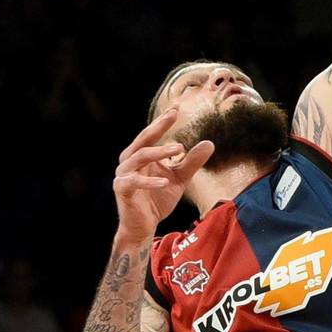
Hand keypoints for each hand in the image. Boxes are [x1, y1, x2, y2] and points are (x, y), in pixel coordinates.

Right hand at [113, 107, 214, 238]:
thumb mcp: (180, 178)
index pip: (151, 133)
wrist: (144, 225)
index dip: (163, 120)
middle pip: (143, 139)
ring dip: (159, 152)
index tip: (177, 106)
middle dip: (158, 126)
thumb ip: (191, 162)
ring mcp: (124, 174)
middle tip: (173, 115)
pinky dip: (149, 181)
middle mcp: (130, 161)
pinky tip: (165, 182)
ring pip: (139, 156)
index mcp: (141, 155)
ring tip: (179, 149)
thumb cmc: (158, 199)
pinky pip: (134, 182)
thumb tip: (209, 143)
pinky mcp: (122, 189)